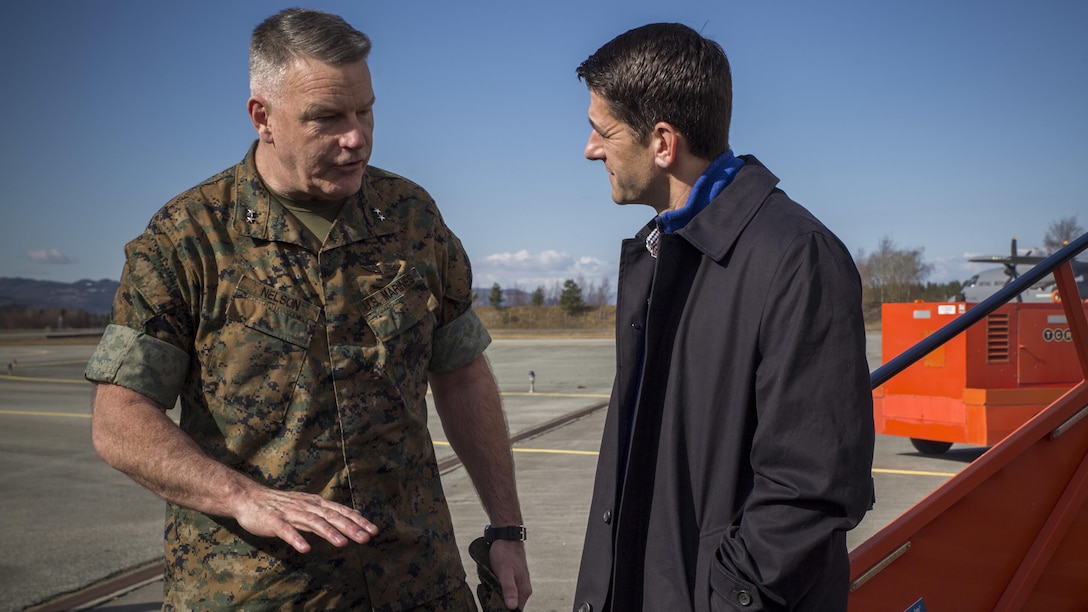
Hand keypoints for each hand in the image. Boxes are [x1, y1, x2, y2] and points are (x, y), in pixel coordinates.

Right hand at [233, 487, 378, 552]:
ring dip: (329, 533)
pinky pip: (287, 531)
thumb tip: (348, 521)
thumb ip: (324, 514)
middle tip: (366, 538)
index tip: (374, 530)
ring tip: (343, 544)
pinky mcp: (274, 521)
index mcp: (315, 503)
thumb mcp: (307, 506)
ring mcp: (290, 513)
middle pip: (332, 516)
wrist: (249, 497)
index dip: (358, 520)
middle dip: (350, 527)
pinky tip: (306, 549)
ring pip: (313, 522)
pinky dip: (297, 539)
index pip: (341, 511)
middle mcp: (306, 506)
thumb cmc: (280, 504)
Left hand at [489, 539, 531, 609]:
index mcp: (524, 591)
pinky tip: (491, 586)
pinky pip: (507, 591)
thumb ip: (509, 589)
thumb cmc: (505, 553)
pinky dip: (499, 591)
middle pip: (513, 606)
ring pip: (509, 598)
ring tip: (489, 591)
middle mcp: (524, 589)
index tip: (493, 607)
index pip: (516, 611)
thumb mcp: (504, 572)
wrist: (506, 537)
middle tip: (488, 598)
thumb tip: (512, 607)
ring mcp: (520, 584)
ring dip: (499, 598)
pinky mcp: (514, 579)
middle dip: (500, 605)